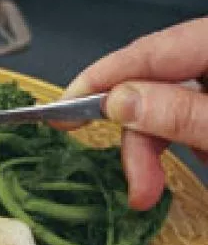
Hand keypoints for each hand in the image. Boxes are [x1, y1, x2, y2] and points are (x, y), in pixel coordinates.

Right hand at [56, 17, 207, 210]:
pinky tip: (180, 169)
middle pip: (153, 87)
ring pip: (164, 108)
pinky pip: (182, 118)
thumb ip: (179, 113)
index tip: (62, 108)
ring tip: (147, 193)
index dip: (100, 79)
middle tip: (132, 184)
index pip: (150, 51)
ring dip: (150, 153)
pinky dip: (173, 147)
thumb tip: (117, 102)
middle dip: (136, 140)